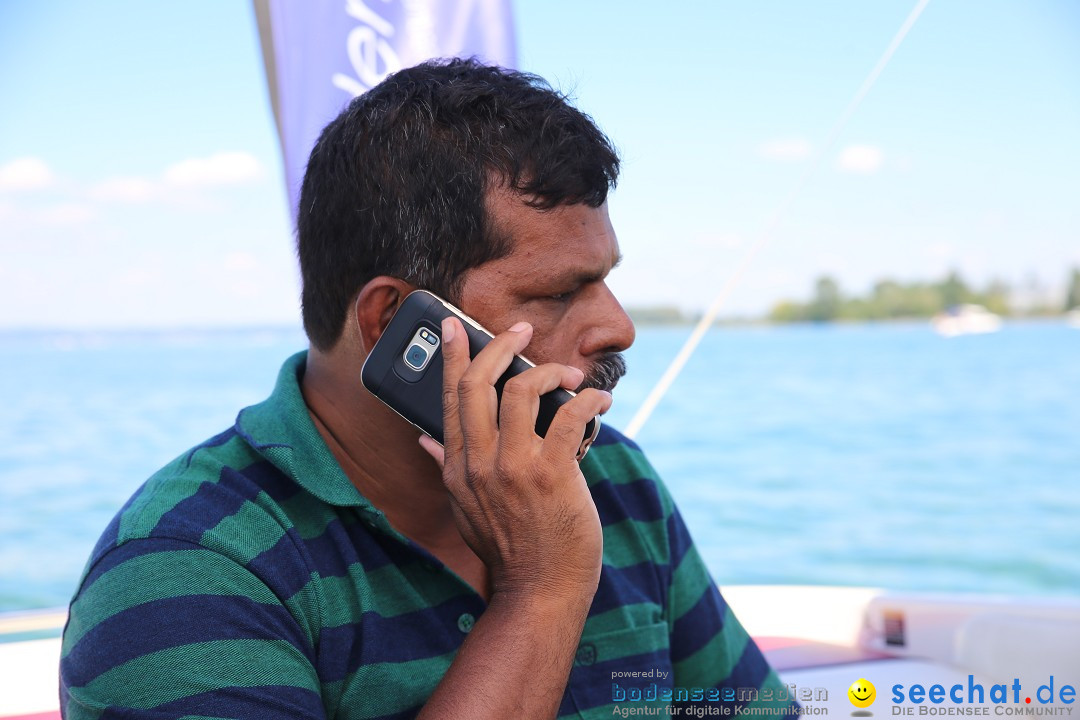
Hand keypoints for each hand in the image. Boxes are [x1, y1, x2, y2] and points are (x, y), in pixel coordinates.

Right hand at [419, 317, 611, 600]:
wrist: (540, 590)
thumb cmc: (508, 547)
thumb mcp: (464, 507)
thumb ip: (445, 466)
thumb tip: (424, 438)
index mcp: (457, 466)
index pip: (449, 398)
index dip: (452, 356)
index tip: (455, 325)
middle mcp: (480, 462)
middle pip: (480, 383)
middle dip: (500, 346)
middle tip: (520, 330)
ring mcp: (515, 468)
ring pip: (523, 390)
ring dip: (549, 371)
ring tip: (568, 374)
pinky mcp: (553, 475)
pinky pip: (571, 416)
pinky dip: (590, 399)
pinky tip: (601, 399)